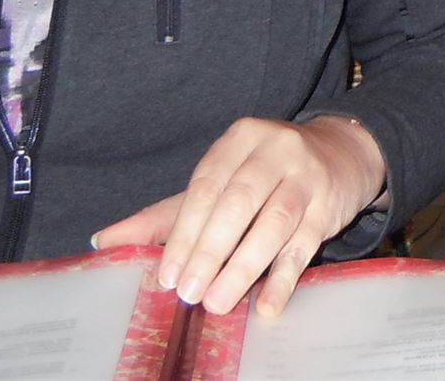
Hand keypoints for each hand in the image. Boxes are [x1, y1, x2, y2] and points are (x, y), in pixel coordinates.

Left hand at [92, 115, 385, 316]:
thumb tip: (104, 241)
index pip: (207, 185)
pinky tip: (268, 305)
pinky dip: (284, 277)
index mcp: (240, 139)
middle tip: (187, 292)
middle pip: (239, 202)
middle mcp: (275, 150)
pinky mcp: (330, 205)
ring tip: (217, 302)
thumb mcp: (219, 180)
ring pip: (274, 223)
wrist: (340, 153)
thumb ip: (167, 214)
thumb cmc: (267, 172)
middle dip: (210, 251)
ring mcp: (307, 176)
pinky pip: (305, 244)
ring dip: (243, 267)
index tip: (167, 273)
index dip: (185, 231)